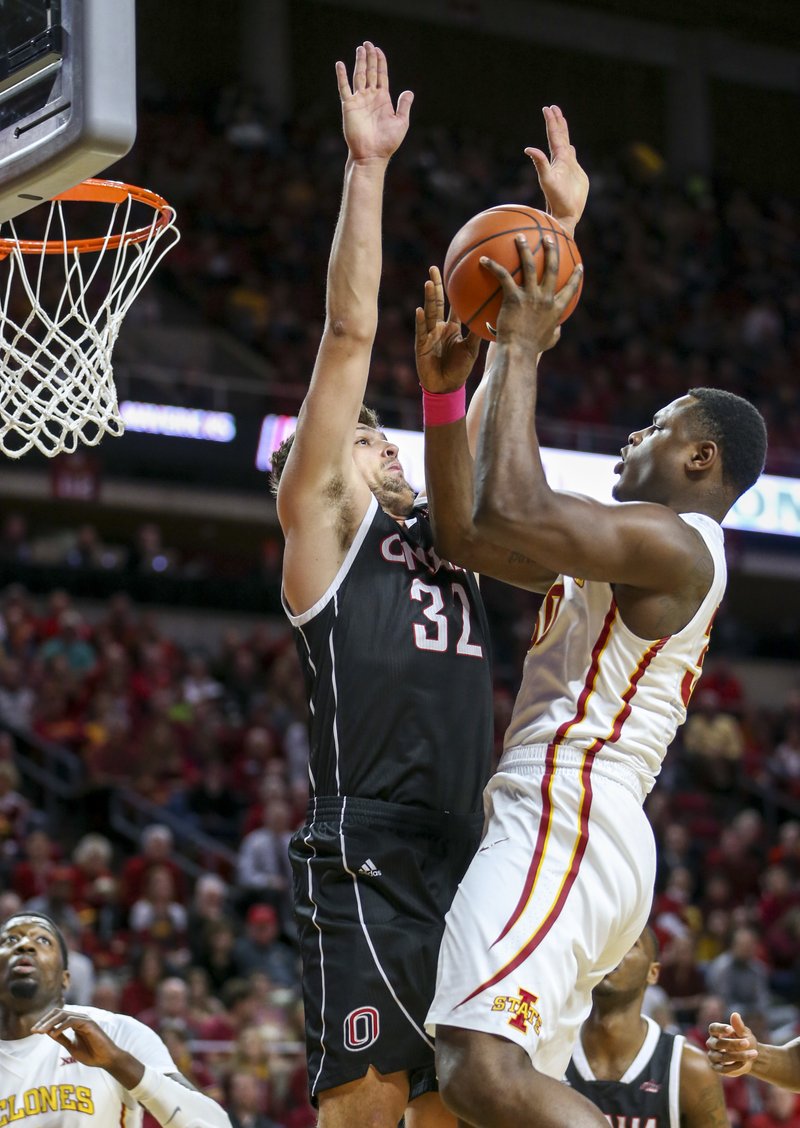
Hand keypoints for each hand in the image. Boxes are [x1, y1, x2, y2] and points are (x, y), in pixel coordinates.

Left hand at [32, 1007, 121, 1070]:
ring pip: (64, 1015)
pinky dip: (61, 1027)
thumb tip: (48, 1032)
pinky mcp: (89, 1024)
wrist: (106, 1059)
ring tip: (40, 1032)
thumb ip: (61, 1038)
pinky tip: (53, 1034)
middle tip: (34, 1031)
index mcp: (75, 1022)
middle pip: (58, 1012)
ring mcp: (85, 1019)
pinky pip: (72, 1021)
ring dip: (50, 1023)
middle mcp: (79, 1018)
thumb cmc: (91, 1054)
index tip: (34, 1031)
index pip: (57, 1016)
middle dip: (45, 1020)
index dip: (45, 1021)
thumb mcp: (71, 1047)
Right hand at [336, 42, 412, 162]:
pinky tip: (340, 64)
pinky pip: (344, 88)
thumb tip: (409, 91)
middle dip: (370, 57)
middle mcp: (370, 97)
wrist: (372, 155)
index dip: (380, 62)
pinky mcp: (349, 106)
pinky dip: (341, 76)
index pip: (381, 76)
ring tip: (360, 48)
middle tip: (368, 44)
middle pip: (370, 72)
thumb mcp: (401, 122)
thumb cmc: (387, 142)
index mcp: (383, 99)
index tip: (378, 50)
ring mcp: (359, 100)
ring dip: (359, 62)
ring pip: (359, 76)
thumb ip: (404, 106)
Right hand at [415, 266, 481, 392]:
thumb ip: (477, 333)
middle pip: (436, 302)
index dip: (450, 288)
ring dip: (428, 298)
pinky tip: (420, 311)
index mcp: (451, 327)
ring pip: (429, 313)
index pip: (450, 303)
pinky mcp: (421, 346)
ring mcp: (428, 335)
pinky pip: (421, 331)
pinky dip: (421, 321)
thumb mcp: (471, 350)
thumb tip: (491, 317)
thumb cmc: (459, 369)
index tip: (451, 271)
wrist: (446, 388)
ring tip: (429, 282)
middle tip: (434, 267)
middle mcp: (438, 327)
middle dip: (435, 285)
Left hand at [479, 234, 581, 351]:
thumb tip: (558, 330)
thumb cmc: (530, 350)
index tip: (579, 266)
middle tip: (549, 238)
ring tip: (519, 237)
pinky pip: (503, 277)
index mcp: (555, 309)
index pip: (570, 289)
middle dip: (552, 250)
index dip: (576, 277)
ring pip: (529, 266)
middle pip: (552, 268)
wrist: (518, 352)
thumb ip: (554, 334)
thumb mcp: (547, 342)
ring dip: (524, 249)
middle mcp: (546, 298)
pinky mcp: (514, 298)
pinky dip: (492, 266)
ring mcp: (531, 297)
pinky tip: (483, 259)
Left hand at [525, 105, 588, 237]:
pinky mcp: (576, 173)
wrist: (565, 214)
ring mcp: (569, 166)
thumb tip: (528, 149)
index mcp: (556, 159)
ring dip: (564, 132)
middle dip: (556, 122)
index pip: (553, 136)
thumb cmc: (556, 199)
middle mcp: (562, 160)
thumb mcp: (547, 179)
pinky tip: (571, 146)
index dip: (551, 122)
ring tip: (561, 120)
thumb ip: (540, 163)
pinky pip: (573, 158)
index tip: (548, 108)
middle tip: (553, 107)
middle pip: (559, 137)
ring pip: (566, 144)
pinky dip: (571, 149)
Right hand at [706, 1011, 758, 1076]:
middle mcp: (712, 1044)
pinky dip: (735, 1066)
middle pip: (718, 1043)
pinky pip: (723, 1069)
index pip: (713, 1028)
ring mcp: (713, 1056)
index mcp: (716, 1033)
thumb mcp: (745, 1034)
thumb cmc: (746, 1041)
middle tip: (747, 1043)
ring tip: (753, 1054)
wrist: (752, 1057)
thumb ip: (739, 1026)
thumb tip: (735, 1015)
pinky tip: (745, 1063)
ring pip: (722, 1057)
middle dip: (733, 1044)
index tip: (731, 1029)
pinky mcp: (717, 1068)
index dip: (720, 1029)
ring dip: (737, 1056)